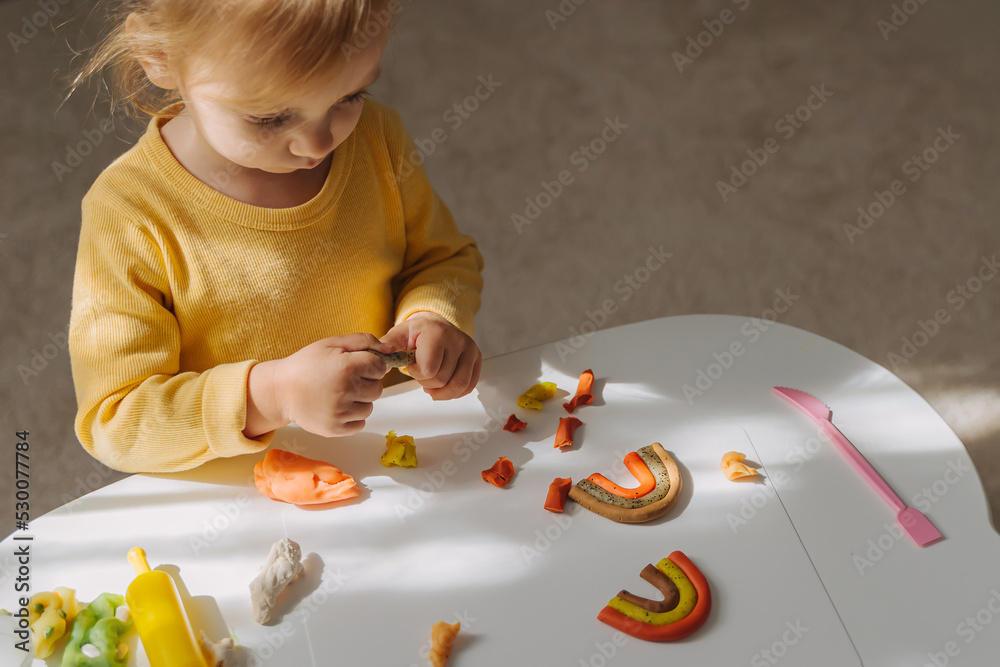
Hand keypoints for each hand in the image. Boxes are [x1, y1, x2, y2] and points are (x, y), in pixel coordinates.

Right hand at [243, 333, 391, 437]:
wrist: (281, 390)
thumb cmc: (308, 364)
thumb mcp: (332, 343)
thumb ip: (363, 341)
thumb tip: (389, 349)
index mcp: (346, 367)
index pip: (380, 367)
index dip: (372, 365)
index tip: (359, 365)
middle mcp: (345, 391)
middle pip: (378, 388)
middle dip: (367, 383)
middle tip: (347, 379)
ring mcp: (341, 412)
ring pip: (369, 407)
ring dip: (360, 400)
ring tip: (340, 393)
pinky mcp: (336, 429)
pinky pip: (360, 423)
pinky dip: (353, 416)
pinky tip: (338, 406)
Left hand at [381, 312, 481, 399]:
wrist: (436, 325)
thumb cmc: (416, 334)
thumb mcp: (398, 335)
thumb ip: (387, 345)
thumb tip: (381, 355)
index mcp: (437, 333)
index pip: (429, 369)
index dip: (416, 374)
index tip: (412, 365)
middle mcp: (458, 340)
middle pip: (442, 380)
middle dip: (427, 382)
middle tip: (421, 374)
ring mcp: (470, 349)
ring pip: (458, 386)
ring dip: (442, 392)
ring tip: (431, 387)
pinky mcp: (477, 359)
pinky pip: (469, 385)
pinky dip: (456, 392)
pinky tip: (445, 388)